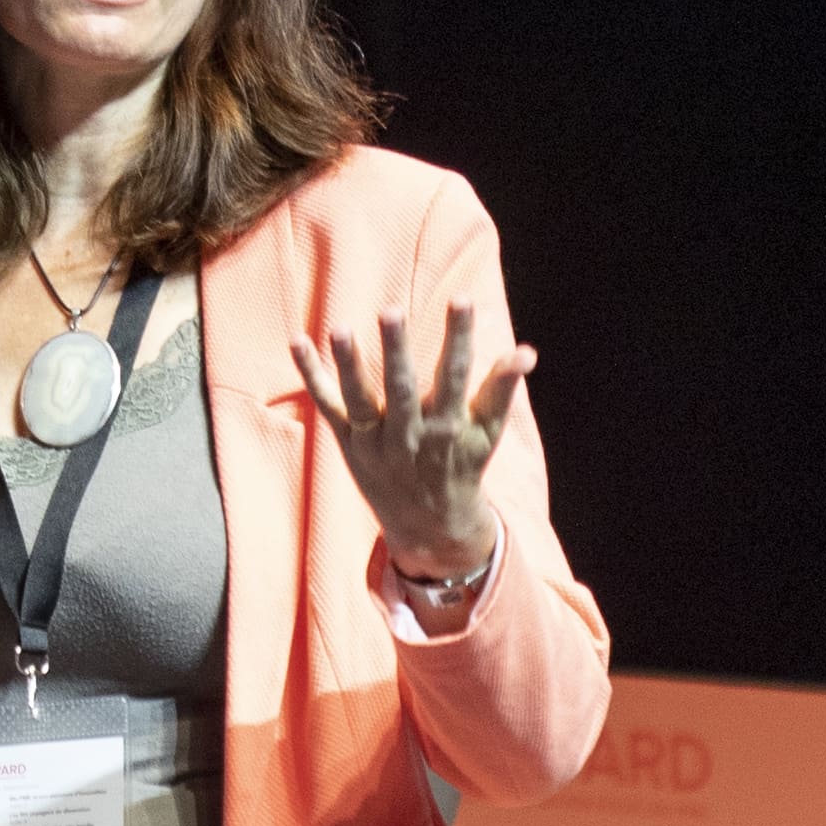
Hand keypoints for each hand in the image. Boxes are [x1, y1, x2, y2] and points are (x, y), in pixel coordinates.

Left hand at [298, 306, 527, 585]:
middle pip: (400, 389)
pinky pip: (326, 405)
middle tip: (392, 312)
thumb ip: (502, 389)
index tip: (463, 299)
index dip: (459, 338)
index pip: (455, 376)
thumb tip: (527, 352)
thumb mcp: (486, 434)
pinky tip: (297, 341)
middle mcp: (408, 435)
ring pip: (358, 399)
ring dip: (348, 364)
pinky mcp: (348, 442)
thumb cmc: (461, 466)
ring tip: (340, 329)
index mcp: (447, 428)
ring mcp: (374, 440)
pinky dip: (312, 375)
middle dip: (396, 351)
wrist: (428, 526)